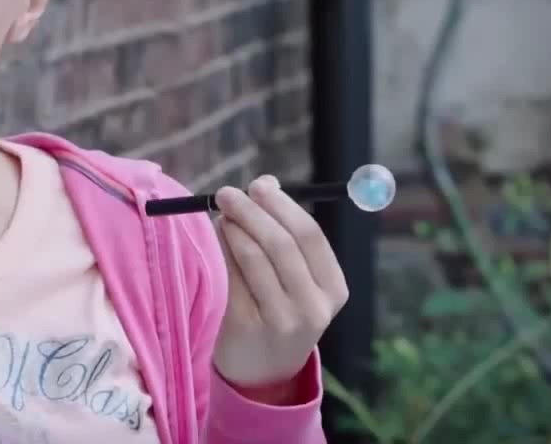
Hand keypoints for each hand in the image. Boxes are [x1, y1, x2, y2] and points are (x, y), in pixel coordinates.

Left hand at [211, 175, 348, 391]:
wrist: (264, 370)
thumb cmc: (281, 307)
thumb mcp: (298, 278)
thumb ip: (286, 232)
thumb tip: (266, 181)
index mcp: (333, 288)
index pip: (309, 235)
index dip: (282, 205)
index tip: (260, 185)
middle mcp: (313, 307)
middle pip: (281, 244)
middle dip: (252, 212)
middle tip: (228, 194)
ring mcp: (280, 321)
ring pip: (253, 257)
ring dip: (232, 229)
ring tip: (221, 217)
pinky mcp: (246, 327)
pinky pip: (231, 276)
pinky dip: (221, 251)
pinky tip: (217, 241)